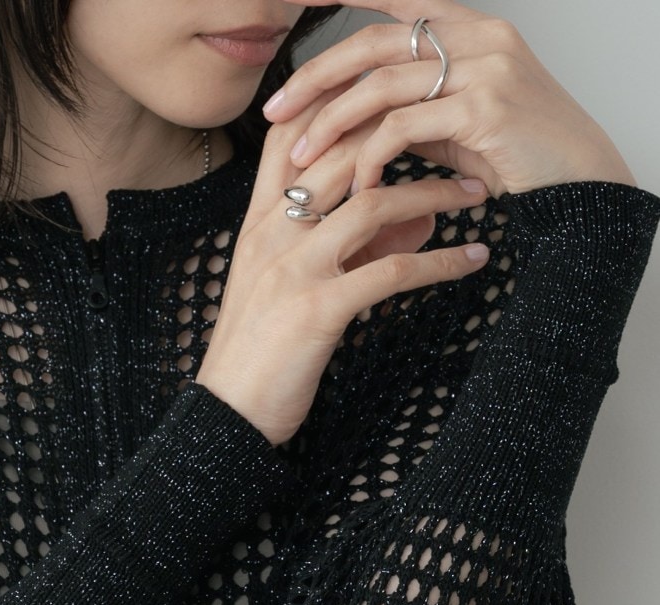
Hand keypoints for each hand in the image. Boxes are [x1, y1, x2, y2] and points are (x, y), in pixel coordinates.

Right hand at [196, 96, 490, 446]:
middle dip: (405, 135)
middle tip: (459, 133)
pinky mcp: (317, 310)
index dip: (343, 101)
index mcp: (259, 223)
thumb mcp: (297, 286)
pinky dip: (439, 262)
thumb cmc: (260, 349)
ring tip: (477, 191)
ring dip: (433, 193)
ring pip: (371, 204)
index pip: (293, 137)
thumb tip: (416, 219)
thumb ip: (351, 247)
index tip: (397, 92)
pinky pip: (390, 272)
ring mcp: (293, 269)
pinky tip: (472, 260)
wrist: (229, 411)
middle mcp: (271, 234)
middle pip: (340, 153)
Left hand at [267, 0, 635, 197]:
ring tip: (301, 158)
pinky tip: (359, 183)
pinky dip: (371, 157)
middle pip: (372, 43)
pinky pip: (403, 127)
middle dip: (314, 78)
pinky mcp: (483, 106)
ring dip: (332, 125)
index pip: (392, 2)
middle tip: (275, 112)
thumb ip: (414, 106)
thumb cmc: (516, 155)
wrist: (578, 184)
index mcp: (468, 28)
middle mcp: (476, 35)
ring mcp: (483, 66)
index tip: (292, 4)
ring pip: (381, 86)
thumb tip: (359, 119)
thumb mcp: (458, 122)